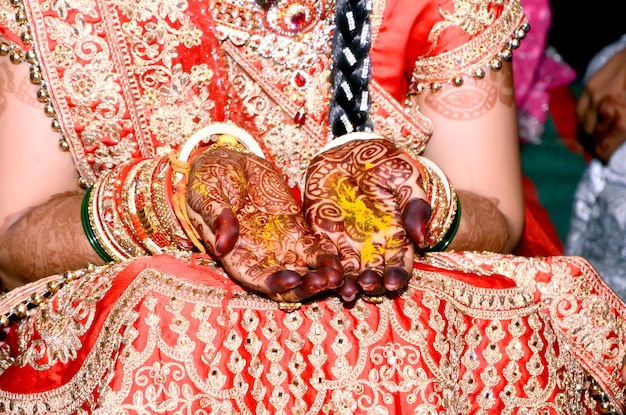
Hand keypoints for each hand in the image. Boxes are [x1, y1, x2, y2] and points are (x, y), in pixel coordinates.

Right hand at [185, 147, 342, 302]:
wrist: (230, 162)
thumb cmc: (209, 180)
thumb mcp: (207, 194)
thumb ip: (217, 217)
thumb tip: (223, 245)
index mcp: (234, 252)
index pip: (254, 277)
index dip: (273, 284)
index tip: (292, 281)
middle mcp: (259, 255)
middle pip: (284, 281)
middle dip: (304, 287)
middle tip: (323, 283)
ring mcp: (279, 244)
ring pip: (302, 269)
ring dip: (320, 277)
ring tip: (337, 276)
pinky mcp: (295, 229)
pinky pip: (313, 249)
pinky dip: (326, 258)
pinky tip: (341, 262)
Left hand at [304, 138, 430, 300]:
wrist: (350, 149)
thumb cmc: (384, 162)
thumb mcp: (405, 178)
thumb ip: (414, 206)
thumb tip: (420, 238)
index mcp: (395, 234)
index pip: (398, 261)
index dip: (397, 274)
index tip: (394, 283)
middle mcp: (370, 243)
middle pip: (372, 271)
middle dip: (371, 282)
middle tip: (368, 286)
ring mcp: (345, 240)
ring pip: (347, 269)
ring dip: (347, 282)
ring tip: (347, 291)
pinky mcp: (321, 233)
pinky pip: (321, 253)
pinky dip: (323, 266)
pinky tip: (324, 275)